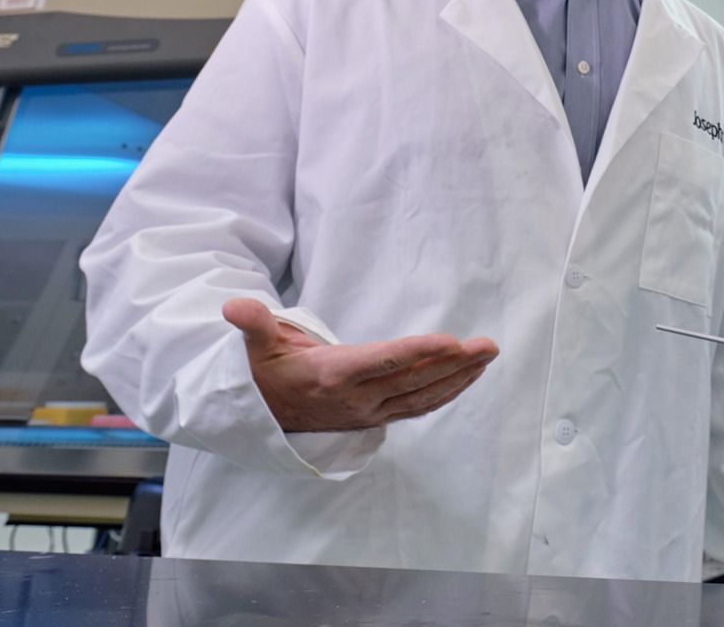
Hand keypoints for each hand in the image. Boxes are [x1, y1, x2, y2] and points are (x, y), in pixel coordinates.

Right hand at [222, 298, 499, 432]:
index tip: (453, 342)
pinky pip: (418, 407)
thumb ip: (254, 324)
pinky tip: (468, 378)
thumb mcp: (257, 346)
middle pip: (414, 380)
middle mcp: (357, 398)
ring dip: (459, 377)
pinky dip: (446, 393)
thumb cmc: (264, 371)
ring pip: (422, 396)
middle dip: (455, 363)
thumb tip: (234, 306)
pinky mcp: (376, 417)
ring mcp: (369, 411)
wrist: (259, 416)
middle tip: (489, 346)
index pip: (385, 362)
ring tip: (487, 357)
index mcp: (333, 375)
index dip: (419, 352)